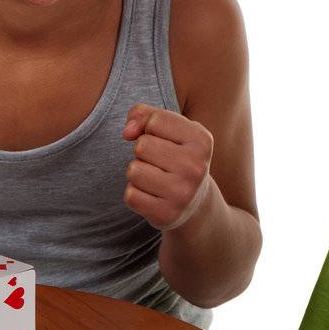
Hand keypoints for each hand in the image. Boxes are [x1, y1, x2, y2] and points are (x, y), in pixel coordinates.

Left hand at [122, 103, 214, 230]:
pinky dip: (136, 194)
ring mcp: (182, 193)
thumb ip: (146, 114)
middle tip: (160, 163)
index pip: (155, 120)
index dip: (150, 128)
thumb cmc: (178, 157)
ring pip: (133, 170)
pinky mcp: (166, 215)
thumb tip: (127, 132)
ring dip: (138, 173)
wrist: (194, 204)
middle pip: (142, 145)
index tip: (163, 140)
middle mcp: (195, 167)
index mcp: (201, 141)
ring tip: (156, 178)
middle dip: (144, 152)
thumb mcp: (172, 129)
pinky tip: (153, 195)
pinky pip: (130, 195)